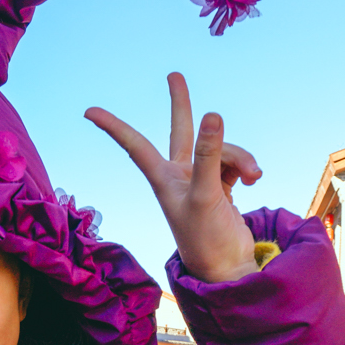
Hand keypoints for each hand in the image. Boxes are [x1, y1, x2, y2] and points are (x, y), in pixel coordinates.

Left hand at [86, 72, 262, 283]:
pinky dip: (245, 167)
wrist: (227, 269)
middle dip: (180, 103)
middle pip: (179, 130)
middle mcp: (177, 175)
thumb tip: (213, 115)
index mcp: (162, 177)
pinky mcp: (220, 188)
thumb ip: (209, 155)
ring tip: (255, 176)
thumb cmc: (206, 238)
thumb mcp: (205, 195)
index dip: (113, 126)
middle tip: (174, 75)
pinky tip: (255, 181)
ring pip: (221, 149)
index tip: (88, 111)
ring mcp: (199, 180)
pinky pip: (233, 163)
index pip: (134, 144)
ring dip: (241, 156)